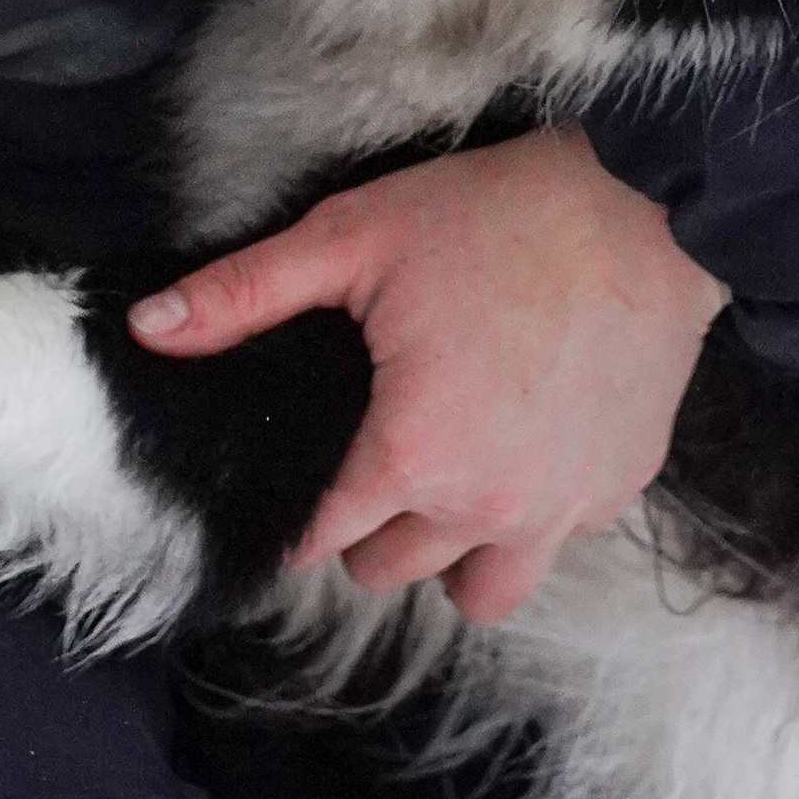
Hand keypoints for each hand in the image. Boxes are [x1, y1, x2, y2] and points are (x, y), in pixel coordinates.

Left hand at [128, 125, 725, 621]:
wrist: (651, 206)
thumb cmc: (498, 215)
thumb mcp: (353, 238)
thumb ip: (243, 295)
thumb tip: (147, 330)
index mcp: (409, 458)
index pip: (320, 537)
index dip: (299, 510)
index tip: (305, 473)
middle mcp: (485, 509)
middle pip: (390, 572)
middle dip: (369, 527)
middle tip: (374, 450)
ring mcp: (561, 511)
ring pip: (480, 592)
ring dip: (450, 553)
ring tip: (447, 475)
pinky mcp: (620, 492)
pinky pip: (554, 542)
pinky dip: (530, 516)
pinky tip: (524, 443)